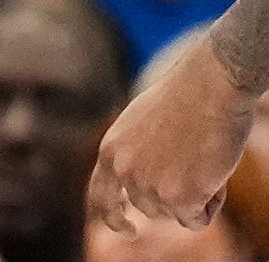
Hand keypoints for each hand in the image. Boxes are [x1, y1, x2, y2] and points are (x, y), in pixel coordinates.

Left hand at [92, 33, 256, 232]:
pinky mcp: (177, 198)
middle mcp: (122, 171)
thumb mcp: (143, 126)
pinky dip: (211, 204)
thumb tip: (140, 188)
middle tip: (195, 162)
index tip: (128, 228)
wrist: (209, 87)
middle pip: (151, 210)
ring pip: (176, 215)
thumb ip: (137, 155)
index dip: (113, 217)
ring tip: (203, 160)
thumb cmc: (186, 100)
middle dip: (177, 197)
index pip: (100, 196)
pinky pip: (197, 220)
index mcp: (111, 150)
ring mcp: (148, 186)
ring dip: (196, 198)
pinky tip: (214, 173)